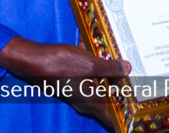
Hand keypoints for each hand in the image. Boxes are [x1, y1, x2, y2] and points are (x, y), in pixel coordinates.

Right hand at [0, 36, 130, 128]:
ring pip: (98, 85)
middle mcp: (85, 101)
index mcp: (91, 103)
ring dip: (107, 74)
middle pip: (107, 100)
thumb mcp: (91, 65)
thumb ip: (110, 68)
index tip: (135, 112)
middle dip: (120, 92)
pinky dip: (93, 65)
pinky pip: (88, 75)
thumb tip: (126, 69)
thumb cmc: (61, 66)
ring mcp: (77, 91)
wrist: (33, 60)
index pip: (110, 118)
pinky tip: (94, 50)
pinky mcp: (72, 81)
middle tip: (133, 83)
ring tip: (118, 63)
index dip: (123, 116)